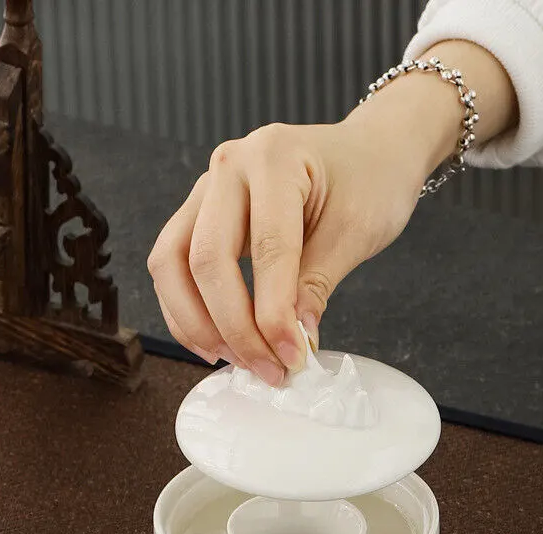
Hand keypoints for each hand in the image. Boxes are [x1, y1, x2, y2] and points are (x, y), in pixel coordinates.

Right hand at [148, 41, 515, 385]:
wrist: (369, 154)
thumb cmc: (369, 181)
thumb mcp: (355, 231)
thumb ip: (316, 284)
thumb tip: (289, 341)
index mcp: (273, 158)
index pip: (266, 250)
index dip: (274, 314)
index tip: (292, 358)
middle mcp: (229, 167)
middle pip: (205, 259)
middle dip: (234, 327)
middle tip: (267, 369)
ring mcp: (207, 189)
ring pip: (173, 264)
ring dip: (197, 323)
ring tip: (236, 360)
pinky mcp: (200, 214)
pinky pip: (174, 265)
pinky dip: (187, 310)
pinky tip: (215, 341)